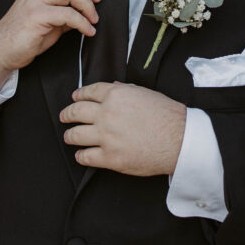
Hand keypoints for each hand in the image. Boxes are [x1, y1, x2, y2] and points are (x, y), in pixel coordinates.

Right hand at [0, 0, 100, 90]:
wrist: (1, 51)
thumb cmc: (23, 37)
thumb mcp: (47, 19)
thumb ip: (63, 12)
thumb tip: (84, 12)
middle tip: (98, 3)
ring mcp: (35, 1)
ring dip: (88, 6)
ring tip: (93, 20)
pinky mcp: (36, 16)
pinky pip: (68, 15)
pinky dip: (82, 23)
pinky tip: (87, 31)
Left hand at [59, 82, 186, 176]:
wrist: (180, 140)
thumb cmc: (167, 116)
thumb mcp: (146, 94)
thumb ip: (126, 90)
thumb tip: (113, 87)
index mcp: (116, 95)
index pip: (88, 93)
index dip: (78, 95)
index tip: (75, 98)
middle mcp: (107, 114)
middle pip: (76, 112)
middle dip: (67, 114)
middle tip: (64, 117)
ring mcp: (106, 137)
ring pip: (75, 135)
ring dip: (70, 135)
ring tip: (69, 137)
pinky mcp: (110, 158)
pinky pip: (86, 157)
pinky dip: (81, 156)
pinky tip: (82, 155)